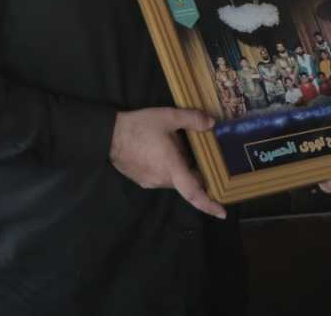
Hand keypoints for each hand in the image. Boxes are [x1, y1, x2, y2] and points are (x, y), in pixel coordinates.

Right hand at [109, 107, 224, 218]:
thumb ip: (192, 119)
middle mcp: (161, 180)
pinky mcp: (141, 179)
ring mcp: (150, 182)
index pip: (194, 193)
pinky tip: (164, 151)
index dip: (209, 204)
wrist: (108, 135)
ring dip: (181, 169)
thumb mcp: (169, 117)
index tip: (222, 213)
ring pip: (174, 179)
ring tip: (179, 147)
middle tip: (204, 157)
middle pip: (186, 183)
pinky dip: (169, 168)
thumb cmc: (140, 127)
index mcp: (172, 168)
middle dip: (196, 173)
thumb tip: (212, 123)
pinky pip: (161, 177)